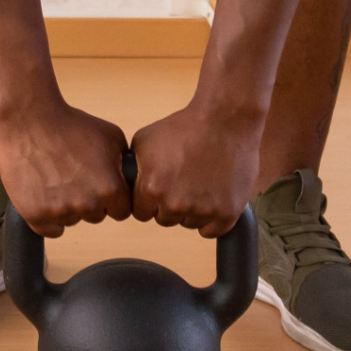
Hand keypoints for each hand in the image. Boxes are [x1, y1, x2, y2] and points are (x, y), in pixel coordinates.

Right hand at [0, 101, 131, 236]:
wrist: (29, 119)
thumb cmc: (68, 124)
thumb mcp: (110, 136)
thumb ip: (124, 162)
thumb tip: (129, 175)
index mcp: (110, 189)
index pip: (120, 211)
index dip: (110, 197)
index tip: (98, 184)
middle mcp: (87, 205)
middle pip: (95, 216)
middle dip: (88, 201)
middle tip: (72, 176)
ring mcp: (60, 211)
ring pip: (71, 220)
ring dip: (66, 206)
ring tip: (54, 178)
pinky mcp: (35, 214)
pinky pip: (49, 229)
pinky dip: (47, 218)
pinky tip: (44, 196)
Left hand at [130, 105, 261, 236]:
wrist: (224, 120)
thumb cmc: (184, 127)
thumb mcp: (144, 141)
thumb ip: (132, 168)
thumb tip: (123, 182)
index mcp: (151, 189)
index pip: (141, 213)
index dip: (149, 200)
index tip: (159, 187)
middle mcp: (175, 204)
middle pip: (165, 219)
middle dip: (169, 205)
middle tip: (182, 182)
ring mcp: (203, 210)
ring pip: (189, 224)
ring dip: (191, 210)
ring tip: (199, 183)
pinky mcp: (227, 213)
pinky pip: (211, 230)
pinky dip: (212, 219)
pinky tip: (212, 198)